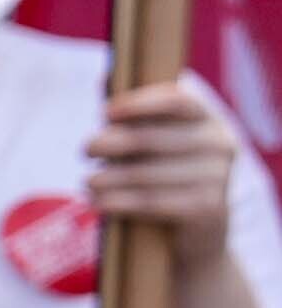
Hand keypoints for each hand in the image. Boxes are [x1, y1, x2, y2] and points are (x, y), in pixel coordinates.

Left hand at [96, 79, 250, 263]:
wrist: (196, 232)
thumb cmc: (164, 174)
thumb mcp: (153, 140)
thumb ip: (133, 110)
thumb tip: (106, 75)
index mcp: (208, 119)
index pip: (176, 100)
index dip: (137, 103)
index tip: (105, 112)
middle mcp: (220, 144)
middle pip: (150, 138)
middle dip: (110, 143)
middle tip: (86, 149)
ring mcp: (218, 177)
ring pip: (145, 173)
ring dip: (106, 178)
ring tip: (88, 181)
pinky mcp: (207, 208)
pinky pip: (151, 202)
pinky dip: (116, 202)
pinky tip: (96, 202)